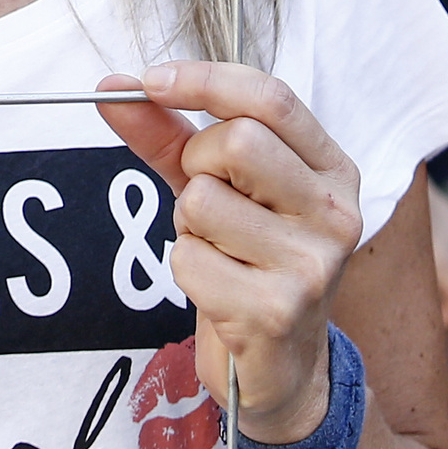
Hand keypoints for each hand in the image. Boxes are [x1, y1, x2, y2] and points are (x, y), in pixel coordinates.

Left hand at [98, 62, 361, 441]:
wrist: (280, 369)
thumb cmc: (249, 261)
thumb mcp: (216, 185)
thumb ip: (168, 133)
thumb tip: (112, 86)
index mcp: (331, 169)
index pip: (271, 98)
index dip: (205, 79)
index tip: (150, 80)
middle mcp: (335, 212)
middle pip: (236, 141)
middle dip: (197, 164)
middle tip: (208, 201)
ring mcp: (311, 264)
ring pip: (204, 200)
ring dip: (189, 225)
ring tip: (218, 250)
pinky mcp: (277, 312)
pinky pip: (190, 258)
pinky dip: (185, 270)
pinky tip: (218, 289)